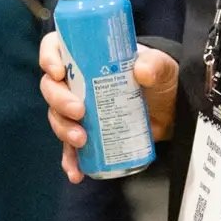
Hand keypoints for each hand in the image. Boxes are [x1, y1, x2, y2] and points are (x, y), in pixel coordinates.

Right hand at [38, 30, 177, 183]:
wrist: (171, 110)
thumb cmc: (161, 79)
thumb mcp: (161, 66)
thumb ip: (155, 65)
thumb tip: (142, 72)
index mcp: (87, 57)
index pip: (56, 48)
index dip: (49, 57)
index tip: (59, 72)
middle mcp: (77, 81)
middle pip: (51, 87)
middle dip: (59, 101)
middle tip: (79, 111)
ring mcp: (80, 108)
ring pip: (57, 117)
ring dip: (63, 130)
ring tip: (81, 140)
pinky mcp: (87, 132)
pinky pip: (70, 147)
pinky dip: (70, 160)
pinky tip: (75, 172)